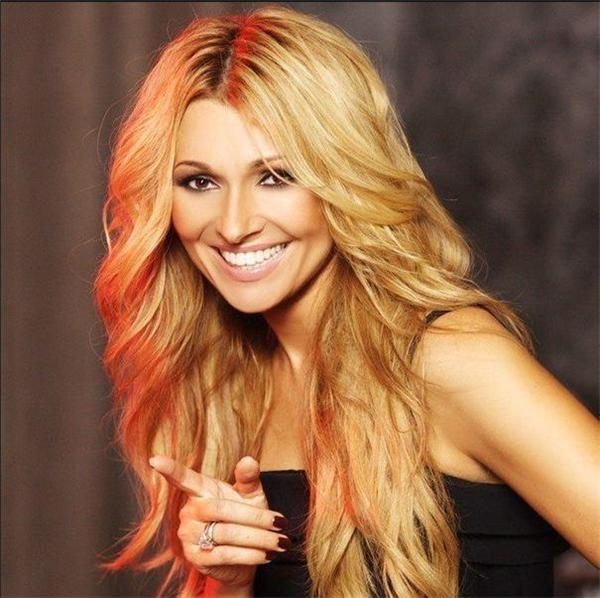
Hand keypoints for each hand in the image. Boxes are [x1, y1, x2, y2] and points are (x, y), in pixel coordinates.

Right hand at [149, 455, 289, 590]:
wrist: (246, 557)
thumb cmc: (247, 517)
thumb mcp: (251, 496)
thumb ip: (249, 479)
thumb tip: (249, 460)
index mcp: (201, 490)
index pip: (184, 478)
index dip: (170, 469)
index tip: (155, 459)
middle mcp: (190, 511)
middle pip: (221, 510)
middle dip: (255, 517)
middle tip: (280, 522)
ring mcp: (189, 535)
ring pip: (227, 533)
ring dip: (258, 538)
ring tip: (280, 541)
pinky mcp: (196, 557)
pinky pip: (225, 554)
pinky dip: (250, 554)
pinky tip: (267, 554)